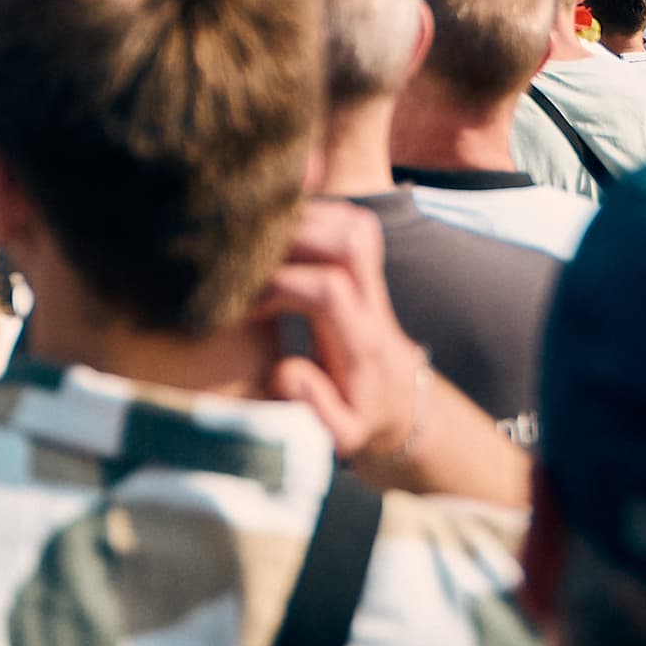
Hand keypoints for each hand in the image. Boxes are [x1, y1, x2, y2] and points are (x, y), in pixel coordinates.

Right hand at [256, 198, 438, 470]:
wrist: (400, 401)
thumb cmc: (360, 416)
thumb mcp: (340, 433)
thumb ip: (314, 407)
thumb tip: (283, 371)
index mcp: (361, 344)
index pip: (329, 291)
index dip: (280, 286)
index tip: (245, 305)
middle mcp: (373, 303)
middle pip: (348, 242)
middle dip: (292, 239)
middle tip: (246, 257)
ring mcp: (375, 279)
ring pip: (352, 223)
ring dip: (304, 221)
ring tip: (259, 241)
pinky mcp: (368, 264)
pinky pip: (349, 218)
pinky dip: (313, 212)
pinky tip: (280, 230)